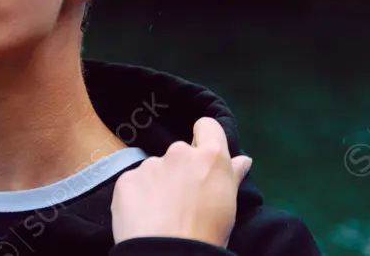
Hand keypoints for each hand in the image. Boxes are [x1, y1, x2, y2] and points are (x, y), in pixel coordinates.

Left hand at [111, 117, 252, 246]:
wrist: (167, 254)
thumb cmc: (207, 232)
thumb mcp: (228, 205)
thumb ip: (232, 175)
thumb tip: (243, 159)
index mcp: (209, 156)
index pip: (207, 126)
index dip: (206, 138)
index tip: (204, 156)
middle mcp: (178, 152)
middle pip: (180, 153)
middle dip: (181, 170)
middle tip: (184, 200)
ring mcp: (149, 165)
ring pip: (156, 169)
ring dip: (159, 184)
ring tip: (162, 213)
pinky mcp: (126, 179)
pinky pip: (134, 183)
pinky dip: (138, 196)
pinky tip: (143, 216)